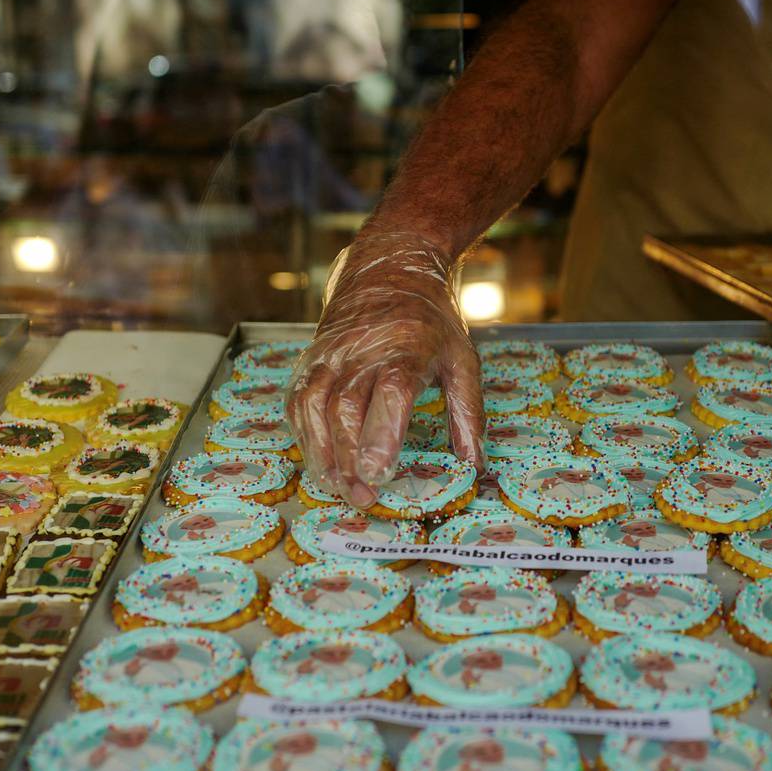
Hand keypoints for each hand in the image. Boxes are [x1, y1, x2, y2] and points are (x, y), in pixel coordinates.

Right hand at [285, 231, 484, 507]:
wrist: (385, 273)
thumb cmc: (429, 323)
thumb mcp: (462, 359)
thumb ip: (468, 414)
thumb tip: (473, 467)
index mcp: (405, 347)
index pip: (389, 392)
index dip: (381, 435)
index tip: (380, 473)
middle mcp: (360, 351)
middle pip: (346, 407)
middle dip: (350, 458)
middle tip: (364, 497)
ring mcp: (328, 356)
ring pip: (314, 408)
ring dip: (323, 455)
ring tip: (340, 489)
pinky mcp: (308, 363)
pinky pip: (298, 404)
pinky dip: (305, 438)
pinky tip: (321, 464)